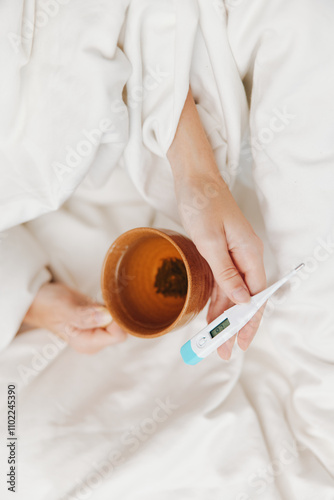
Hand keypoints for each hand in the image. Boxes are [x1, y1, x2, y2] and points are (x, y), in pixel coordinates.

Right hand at [23, 282, 126, 353]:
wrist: (38, 299)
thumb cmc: (46, 305)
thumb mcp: (63, 309)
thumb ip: (84, 316)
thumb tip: (107, 317)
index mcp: (87, 343)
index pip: (117, 335)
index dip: (117, 319)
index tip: (109, 304)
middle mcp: (95, 339)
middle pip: (122, 329)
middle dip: (117, 313)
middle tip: (102, 299)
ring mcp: (97, 329)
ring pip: (120, 320)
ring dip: (115, 307)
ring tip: (98, 298)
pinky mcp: (99, 318)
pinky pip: (114, 312)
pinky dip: (112, 304)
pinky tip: (100, 298)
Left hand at [167, 88, 265, 359]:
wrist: (194, 179)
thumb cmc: (203, 204)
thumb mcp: (211, 240)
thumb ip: (226, 272)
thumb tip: (240, 300)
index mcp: (249, 254)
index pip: (255, 296)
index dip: (249, 322)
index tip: (241, 343)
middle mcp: (245, 257)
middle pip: (244, 299)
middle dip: (235, 326)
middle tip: (224, 350)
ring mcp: (233, 255)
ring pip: (232, 294)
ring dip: (224, 317)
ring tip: (214, 340)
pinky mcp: (221, 252)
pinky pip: (222, 283)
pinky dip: (216, 300)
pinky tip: (209, 315)